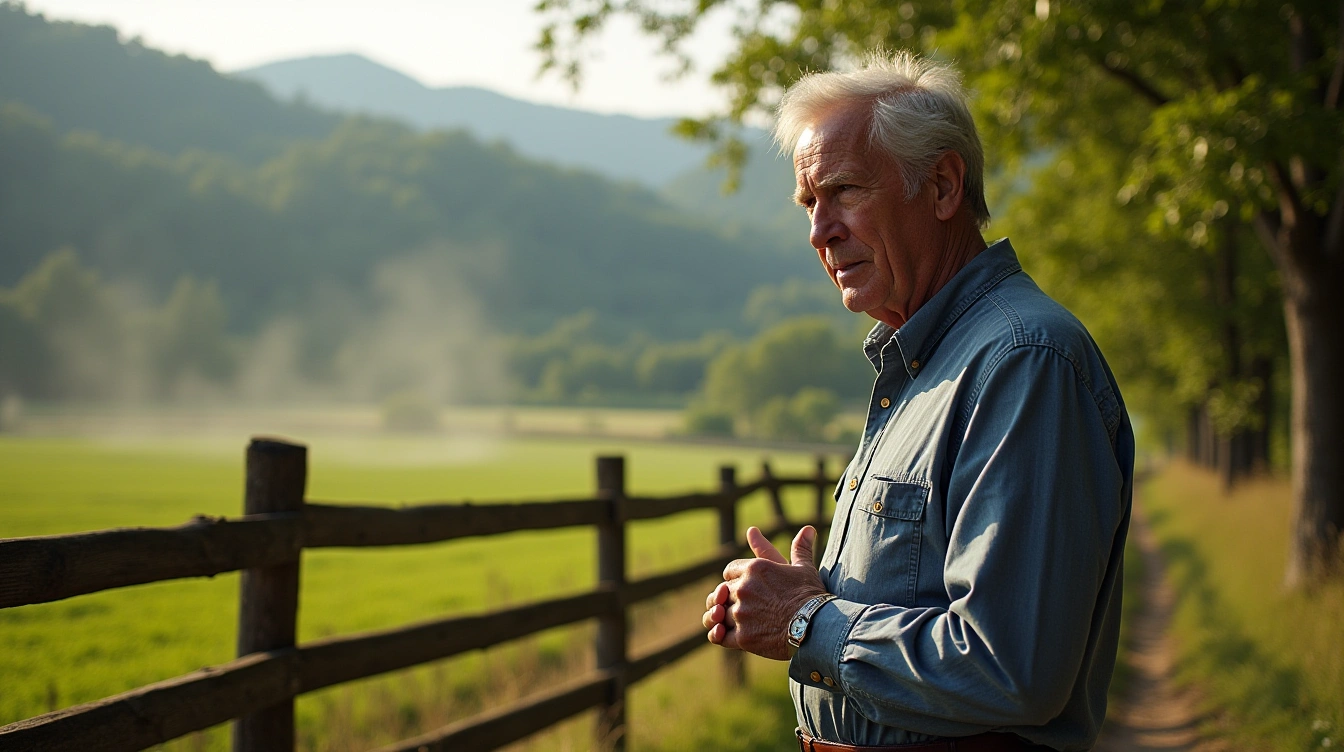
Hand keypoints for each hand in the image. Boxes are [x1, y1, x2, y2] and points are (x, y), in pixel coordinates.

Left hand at [701, 525, 827, 660]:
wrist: (817, 626)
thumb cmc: (811, 595)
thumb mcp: (804, 568)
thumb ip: (800, 548)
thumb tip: (808, 529)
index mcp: (754, 568)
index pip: (729, 571)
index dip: (734, 579)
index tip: (743, 586)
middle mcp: (743, 588)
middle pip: (723, 592)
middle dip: (729, 599)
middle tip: (741, 607)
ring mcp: (741, 613)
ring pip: (719, 614)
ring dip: (724, 618)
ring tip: (733, 622)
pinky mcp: (743, 636)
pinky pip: (720, 636)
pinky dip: (721, 636)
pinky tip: (729, 636)